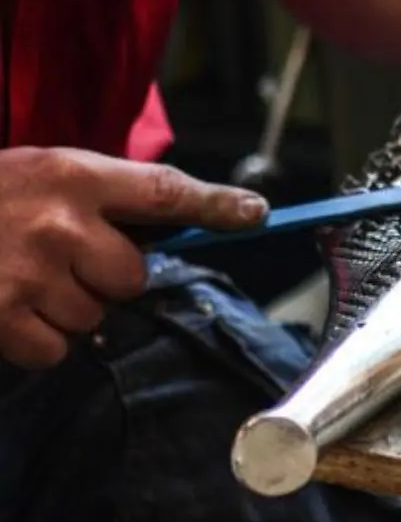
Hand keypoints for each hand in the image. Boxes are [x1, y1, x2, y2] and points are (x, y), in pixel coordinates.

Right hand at [0, 148, 266, 369]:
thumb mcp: (42, 173)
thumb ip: (99, 196)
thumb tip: (162, 231)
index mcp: (75, 175)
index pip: (166, 191)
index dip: (215, 204)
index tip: (255, 214)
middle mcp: (62, 222)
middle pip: (132, 275)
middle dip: (105, 276)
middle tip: (60, 258)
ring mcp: (31, 271)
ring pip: (94, 314)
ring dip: (66, 308)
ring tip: (22, 278)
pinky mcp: (2, 316)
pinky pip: (55, 349)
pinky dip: (36, 340)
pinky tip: (8, 310)